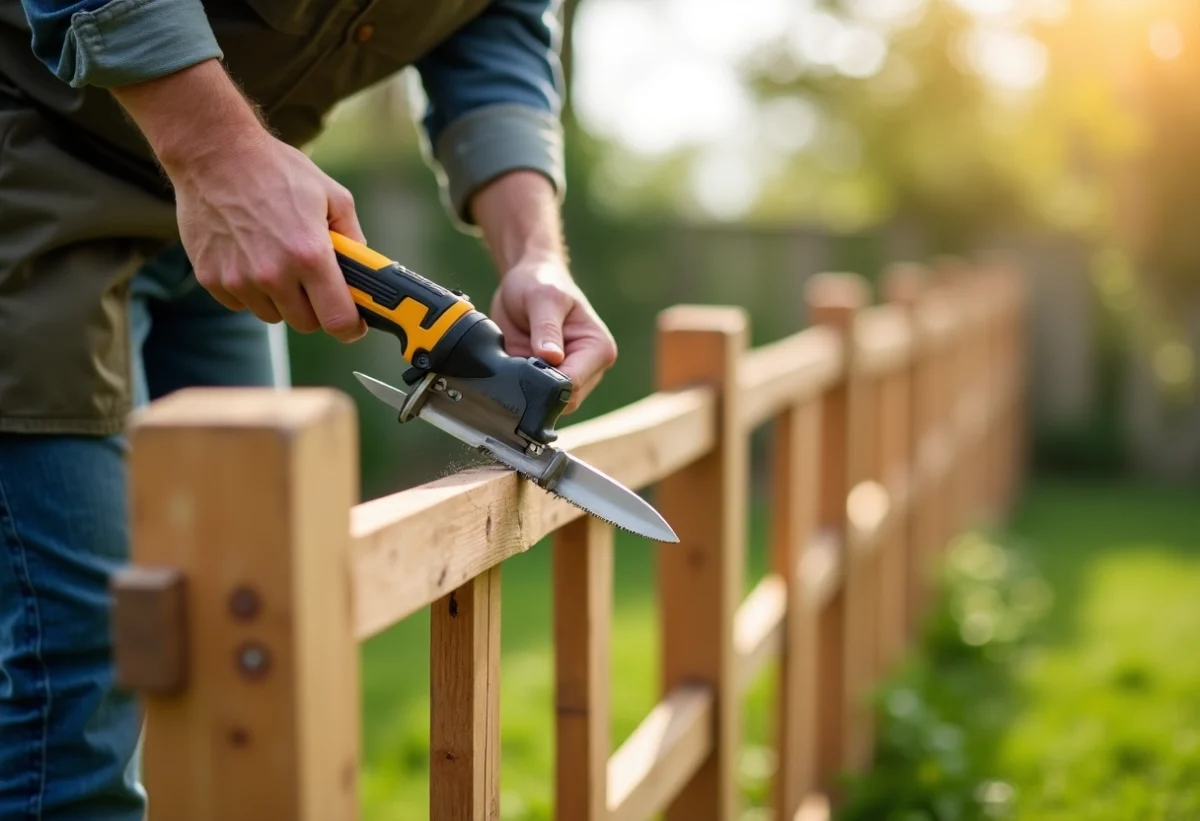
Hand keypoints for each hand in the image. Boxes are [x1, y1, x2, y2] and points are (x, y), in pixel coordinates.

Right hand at [169, 133, 367, 340]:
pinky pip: (241, 303)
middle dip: (316, 308)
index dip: (350, 326)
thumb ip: (353, 237)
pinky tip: (250, 256)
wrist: (214, 153)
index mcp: (310, 255)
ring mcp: (239, 279)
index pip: (337, 320)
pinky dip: (249, 290)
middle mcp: (274, 274)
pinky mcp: (211, 278)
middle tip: (314, 283)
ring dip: (281, 299)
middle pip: (306, 324)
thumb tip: (363, 268)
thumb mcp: (332, 195)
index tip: (353, 323)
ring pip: (272, 315)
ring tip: (278, 260)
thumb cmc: (276, 170)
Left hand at [490, 259, 616, 412]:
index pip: (573, 383)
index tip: (524, 364)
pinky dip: (521, 386)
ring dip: (527, 387)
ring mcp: (571, 377)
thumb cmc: (541, 282)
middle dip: (536, 386)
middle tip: (516, 359)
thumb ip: (546, 328)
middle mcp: (590, 368)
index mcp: (598, 348)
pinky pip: (535, 396)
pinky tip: (514, 365)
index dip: (546, 381)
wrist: (527, 280)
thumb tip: (551, 358)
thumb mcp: (543, 298)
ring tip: (516, 358)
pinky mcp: (551, 380)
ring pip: (549, 402)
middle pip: (563, 399)